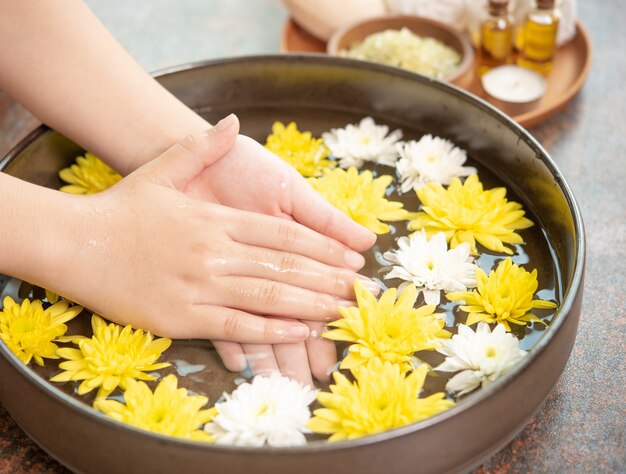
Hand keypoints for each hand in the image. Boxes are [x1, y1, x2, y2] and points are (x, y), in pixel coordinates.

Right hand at [46, 116, 375, 355]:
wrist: (76, 242)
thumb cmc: (122, 208)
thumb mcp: (163, 169)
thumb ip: (201, 147)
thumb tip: (230, 120)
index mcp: (217, 219)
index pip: (283, 235)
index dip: (322, 249)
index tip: (350, 261)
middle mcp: (215, 251)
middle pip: (284, 267)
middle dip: (327, 280)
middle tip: (359, 292)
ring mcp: (200, 285)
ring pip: (268, 297)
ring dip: (310, 306)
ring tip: (340, 313)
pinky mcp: (183, 317)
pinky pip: (237, 326)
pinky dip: (271, 330)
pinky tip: (299, 332)